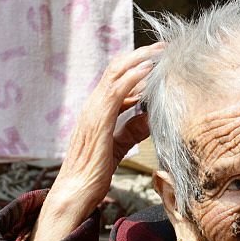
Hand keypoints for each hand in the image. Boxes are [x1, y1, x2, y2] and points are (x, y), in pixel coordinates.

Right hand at [31, 44, 160, 240]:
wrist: (75, 193)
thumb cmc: (94, 173)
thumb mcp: (118, 146)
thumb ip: (130, 131)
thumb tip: (149, 118)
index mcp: (97, 111)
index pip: (117, 79)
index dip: (138, 65)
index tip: (160, 58)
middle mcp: (92, 106)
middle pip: (116, 70)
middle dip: (141, 56)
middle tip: (164, 47)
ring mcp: (92, 112)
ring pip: (115, 75)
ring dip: (139, 60)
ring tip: (161, 51)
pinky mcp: (97, 122)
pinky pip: (114, 93)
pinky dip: (132, 78)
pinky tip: (148, 70)